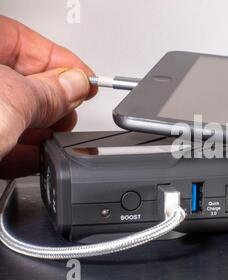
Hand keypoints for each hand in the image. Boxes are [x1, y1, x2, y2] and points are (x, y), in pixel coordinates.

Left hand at [0, 15, 95, 178]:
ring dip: (42, 131)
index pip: (26, 41)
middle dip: (54, 101)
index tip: (88, 81)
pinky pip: (1, 139)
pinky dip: (24, 152)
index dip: (65, 63)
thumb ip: (49, 92)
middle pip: (22, 80)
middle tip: (69, 114)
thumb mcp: (10, 100)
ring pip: (13, 113)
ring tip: (58, 141)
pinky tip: (41, 158)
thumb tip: (76, 85)